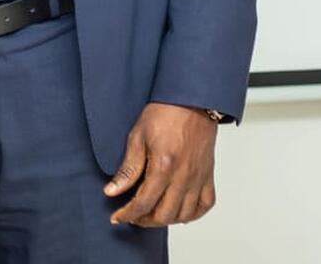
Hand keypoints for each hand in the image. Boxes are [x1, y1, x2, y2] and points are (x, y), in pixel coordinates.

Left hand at [104, 102, 218, 226]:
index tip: (117, 218)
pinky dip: (191, 214)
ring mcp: (198, 178)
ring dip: (166, 220)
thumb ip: (127, 169)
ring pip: (184, 215)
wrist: (192, 100)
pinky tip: (178, 211)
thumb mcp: (137, 136)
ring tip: (151, 213)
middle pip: (164, 215)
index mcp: (164, 166)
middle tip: (132, 216)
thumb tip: (112, 191)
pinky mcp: (208, 176)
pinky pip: (204, 205)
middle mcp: (184, 176)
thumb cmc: (164, 113)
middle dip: (144, 220)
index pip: (144, 202)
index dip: (128, 214)